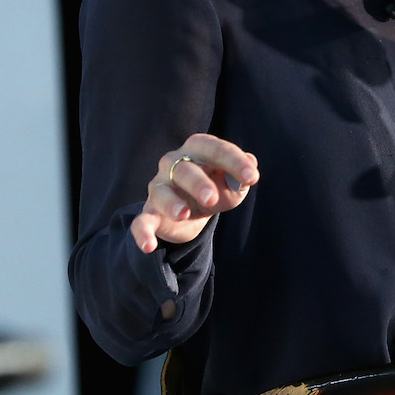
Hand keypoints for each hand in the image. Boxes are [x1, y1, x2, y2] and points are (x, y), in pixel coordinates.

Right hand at [132, 133, 258, 248]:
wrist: (190, 212)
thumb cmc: (214, 188)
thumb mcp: (232, 184)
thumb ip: (241, 176)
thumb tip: (251, 165)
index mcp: (197, 150)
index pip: (213, 148)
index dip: (233, 161)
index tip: (252, 178)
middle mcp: (173, 164)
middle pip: (183, 169)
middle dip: (198, 183)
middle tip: (212, 199)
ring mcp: (159, 187)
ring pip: (162, 192)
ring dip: (172, 203)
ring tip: (184, 214)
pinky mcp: (150, 212)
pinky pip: (141, 221)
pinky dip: (142, 233)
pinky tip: (148, 246)